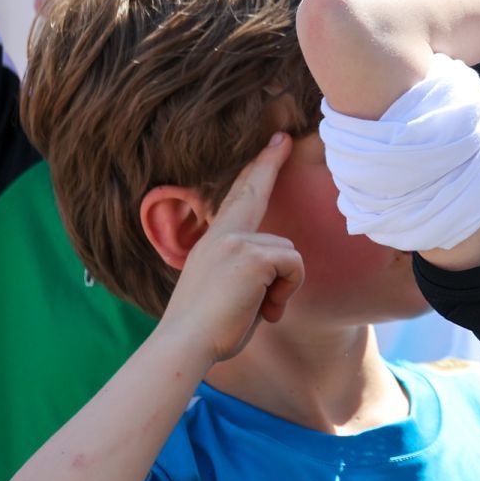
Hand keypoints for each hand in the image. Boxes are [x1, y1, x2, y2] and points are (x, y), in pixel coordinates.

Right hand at [158, 134, 302, 362]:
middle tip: (284, 136)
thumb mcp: (225, 291)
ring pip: (290, 254)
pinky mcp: (254, 256)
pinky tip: (264, 309)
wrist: (185, 344)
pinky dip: (287, 291)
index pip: (238, 198)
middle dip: (269, 162)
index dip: (256, 170)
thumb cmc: (207, 331)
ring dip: (284, 287)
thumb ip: (246, 272)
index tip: (273, 143)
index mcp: (214, 242)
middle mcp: (223, 235)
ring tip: (257, 308)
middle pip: (254, 191)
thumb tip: (272, 271)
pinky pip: (294, 266)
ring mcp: (237, 242)